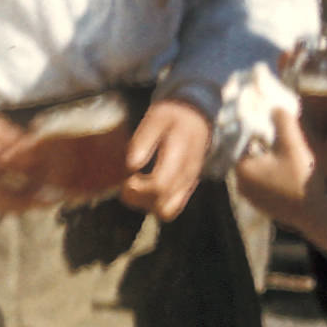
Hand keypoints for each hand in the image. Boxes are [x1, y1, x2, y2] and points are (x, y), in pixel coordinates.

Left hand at [116, 94, 216, 220]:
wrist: (198, 115)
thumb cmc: (172, 116)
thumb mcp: (154, 119)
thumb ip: (142, 141)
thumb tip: (131, 166)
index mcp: (179, 155)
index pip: (159, 185)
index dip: (138, 188)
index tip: (128, 178)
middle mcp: (187, 174)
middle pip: (163, 207)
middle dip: (139, 200)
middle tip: (129, 182)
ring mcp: (189, 183)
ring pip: (167, 212)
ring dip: (146, 204)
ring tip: (136, 184)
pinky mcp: (187, 187)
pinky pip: (172, 208)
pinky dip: (155, 203)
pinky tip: (146, 185)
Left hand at [228, 112, 326, 245]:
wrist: (313, 213)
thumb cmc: (300, 177)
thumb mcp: (293, 144)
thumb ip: (283, 122)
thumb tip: (275, 107)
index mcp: (242, 169)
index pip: (240, 142)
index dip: (253, 130)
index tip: (264, 121)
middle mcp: (240, 184)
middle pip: (247, 156)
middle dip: (260, 144)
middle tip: (275, 133)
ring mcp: (250, 197)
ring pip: (255, 170)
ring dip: (265, 160)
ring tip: (281, 149)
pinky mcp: (261, 205)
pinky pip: (261, 183)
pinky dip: (269, 175)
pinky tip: (285, 169)